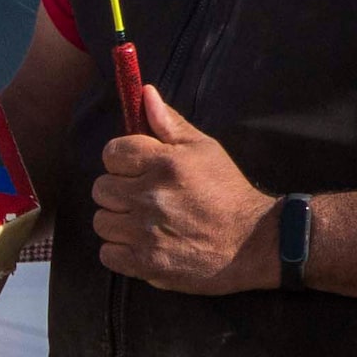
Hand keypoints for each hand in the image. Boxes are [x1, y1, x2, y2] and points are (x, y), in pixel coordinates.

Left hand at [91, 85, 279, 293]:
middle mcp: (151, 197)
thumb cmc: (228, 191)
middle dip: (118, 190)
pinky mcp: (148, 264)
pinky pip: (108, 254)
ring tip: (141, 221)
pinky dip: (119, 251)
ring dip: (118, 221)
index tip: (135, 168)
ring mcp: (147, 233)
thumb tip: (144, 93)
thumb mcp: (204, 148)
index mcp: (164, 164)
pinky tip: (140, 244)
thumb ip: (169, 122)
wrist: (254, 244)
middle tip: (140, 196)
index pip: (111, 153)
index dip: (121, 159)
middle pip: (101, 188)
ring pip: (102, 221)